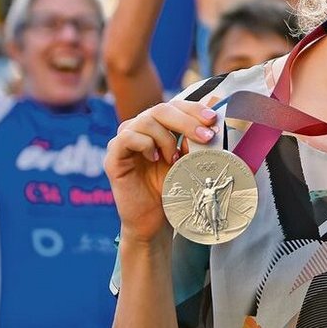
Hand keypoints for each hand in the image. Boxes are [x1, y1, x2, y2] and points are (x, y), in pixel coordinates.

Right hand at [105, 99, 219, 242]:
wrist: (154, 221)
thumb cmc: (171, 190)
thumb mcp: (189, 161)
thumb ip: (195, 140)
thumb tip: (213, 117)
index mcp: (157, 127)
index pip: (173, 106)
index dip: (193, 109)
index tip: (212, 119)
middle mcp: (138, 129)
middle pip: (160, 109)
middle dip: (187, 121)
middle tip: (206, 137)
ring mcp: (123, 141)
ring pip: (146, 121)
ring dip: (167, 139)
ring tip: (175, 159)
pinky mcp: (113, 158)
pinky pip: (126, 138)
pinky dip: (145, 145)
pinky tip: (155, 160)